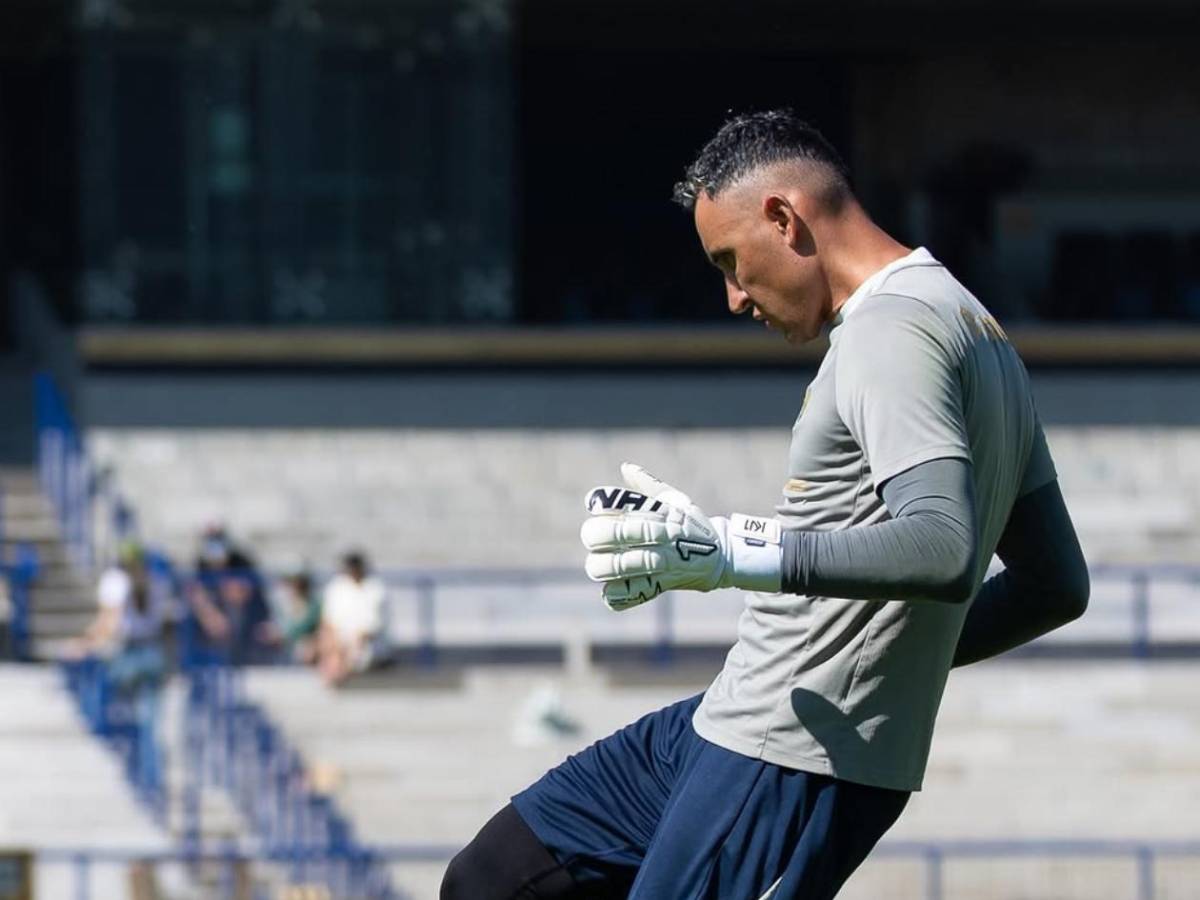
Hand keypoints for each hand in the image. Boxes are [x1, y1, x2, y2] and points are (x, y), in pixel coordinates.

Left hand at [580, 463, 782, 610]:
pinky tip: (609, 589)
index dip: (604, 506)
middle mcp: (660, 536)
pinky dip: (616, 594)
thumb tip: (625, 467)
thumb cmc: (691, 525)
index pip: (626, 506)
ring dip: (601, 566)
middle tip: (591, 538)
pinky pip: (633, 593)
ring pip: (622, 565)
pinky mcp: (661, 586)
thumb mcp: (675, 500)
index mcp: (661, 512)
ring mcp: (662, 562)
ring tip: (596, 564)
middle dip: (596, 536)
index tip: (594, 507)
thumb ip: (647, 484)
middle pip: (618, 534)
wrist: (721, 557)